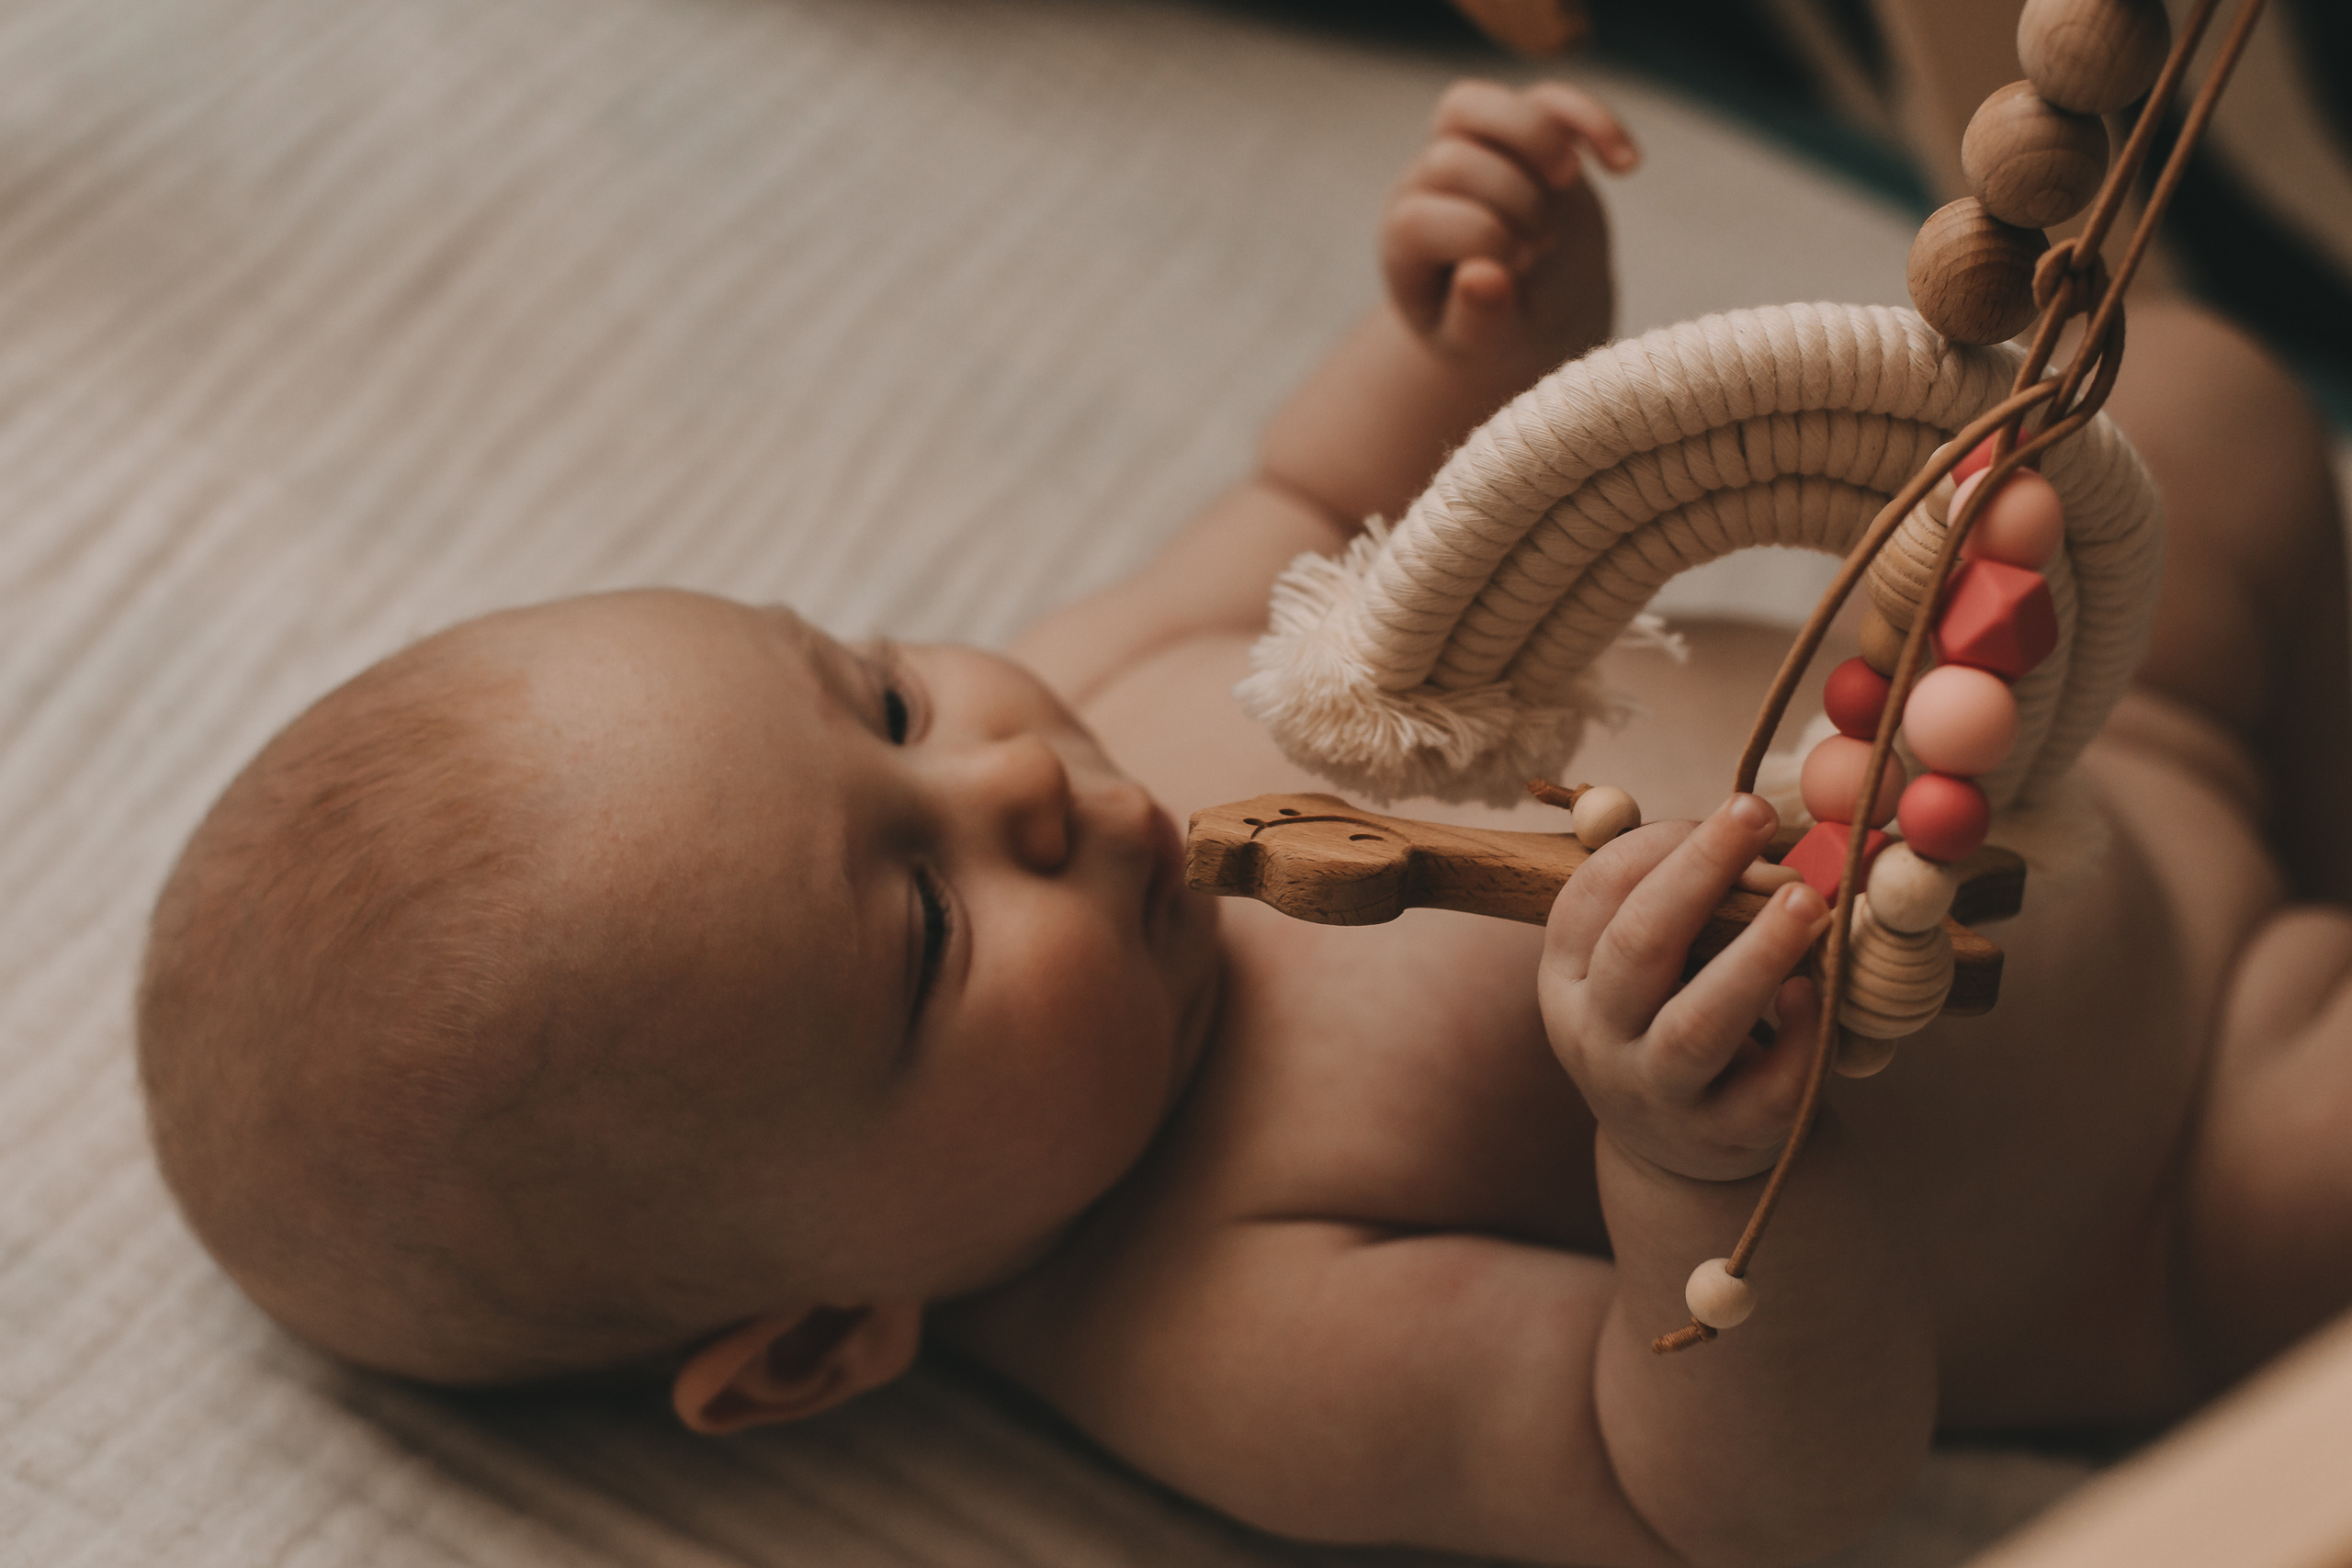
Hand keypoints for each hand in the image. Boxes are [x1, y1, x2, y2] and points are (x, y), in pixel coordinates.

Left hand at [1381, 80, 1635, 369]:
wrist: (1528, 304)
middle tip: (1542, 246)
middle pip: (1451, 159)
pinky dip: (1589, 119)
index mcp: (1405, 240)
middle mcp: (1423, 185)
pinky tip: (1625, 165)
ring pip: (1472, 105)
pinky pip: (1543, 99)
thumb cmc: (1495, 328)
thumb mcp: (1481, 345)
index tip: (1519, 269)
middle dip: (1511, 200)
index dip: (1478, 238)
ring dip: (1534, 137)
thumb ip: (1477, 321)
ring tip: (1568, 182)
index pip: (1422, 219)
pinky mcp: (1522, 131)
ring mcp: (1469, 149)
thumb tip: (1484, 277)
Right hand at [1539, 794, 1833, 1182]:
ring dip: (1754, 956)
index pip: (1591, 897)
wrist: (1670, 1143)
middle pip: (1637, 948)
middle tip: (1755, 812)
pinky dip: (1797, 1038)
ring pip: (1696, 1028)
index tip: (1728, 811)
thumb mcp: (1644, 964)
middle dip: (1696, 873)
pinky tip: (1815, 993)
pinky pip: (1765, 1090)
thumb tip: (1761, 847)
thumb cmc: (1663, 1017)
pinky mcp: (1721, 1135)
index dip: (1657, 844)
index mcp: (1567, 978)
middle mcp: (1596, 1034)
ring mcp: (1655, 1091)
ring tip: (1805, 900)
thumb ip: (1684, 904)